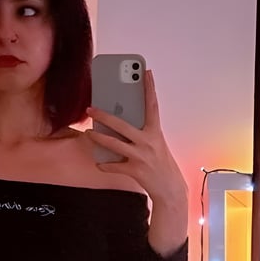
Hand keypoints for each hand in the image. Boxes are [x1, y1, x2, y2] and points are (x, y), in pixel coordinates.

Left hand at [85, 69, 187, 205]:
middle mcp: (148, 142)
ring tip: (88, 133)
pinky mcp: (134, 170)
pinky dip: (105, 164)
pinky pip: (114, 165)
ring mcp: (140, 156)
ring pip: (113, 143)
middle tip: (91, 109)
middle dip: (104, 116)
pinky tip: (99, 162)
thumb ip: (142, 133)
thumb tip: (122, 126)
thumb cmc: (161, 164)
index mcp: (155, 132)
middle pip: (121, 124)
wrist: (170, 189)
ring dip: (98, 138)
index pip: (152, 105)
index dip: (149, 88)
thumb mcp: (156, 144)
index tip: (145, 72)